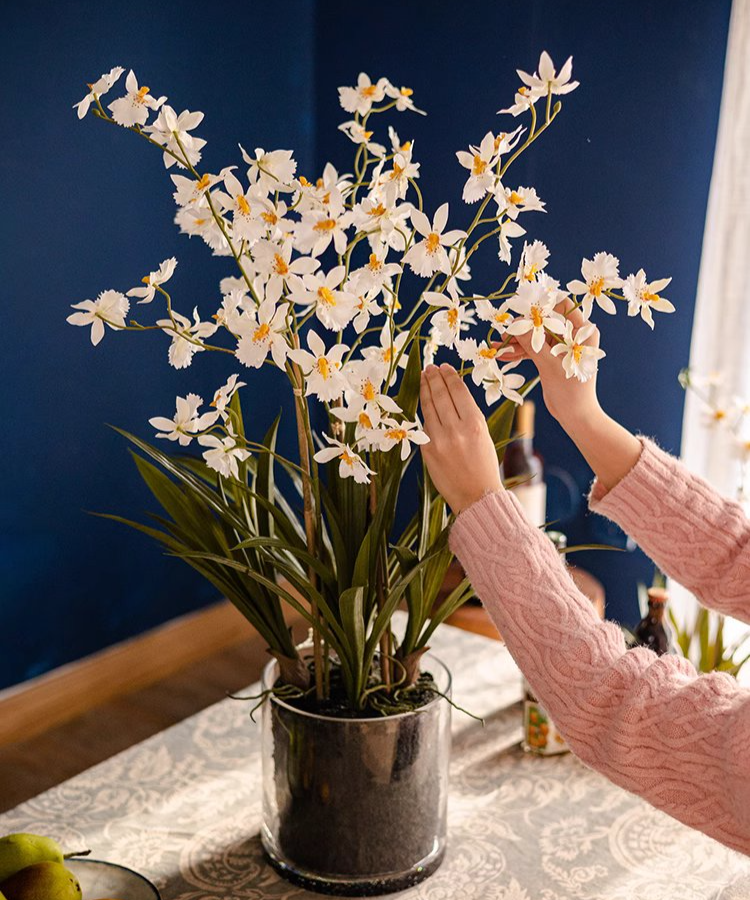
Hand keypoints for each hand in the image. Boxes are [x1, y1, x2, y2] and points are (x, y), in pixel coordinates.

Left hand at [419, 363, 502, 514]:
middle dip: (434, 378)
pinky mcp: (427, 450)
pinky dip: (424, 411)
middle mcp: (456, 429)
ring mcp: (439, 440)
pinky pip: (424, 425)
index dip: (449, 376)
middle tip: (430, 367)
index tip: (443, 367)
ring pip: (429, 406)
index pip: (458, 391)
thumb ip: (467, 415)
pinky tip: (423, 401)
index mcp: (475, 424)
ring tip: (424, 376)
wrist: (476, 496)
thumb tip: (450, 394)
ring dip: (425, 389)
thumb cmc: (484, 465)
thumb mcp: (483, 435)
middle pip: (441, 395)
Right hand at [497, 298, 602, 432]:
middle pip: (545, 321)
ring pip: (536, 336)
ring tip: (497, 345)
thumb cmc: (571, 391)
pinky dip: (520, 352)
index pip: (563, 305)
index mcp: (583, 332)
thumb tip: (515, 324)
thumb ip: (532, 343)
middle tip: (504, 332)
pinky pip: (534, 349)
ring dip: (518, 341)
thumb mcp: (549, 366)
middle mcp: (574, 335)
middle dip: (523, 327)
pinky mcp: (552, 357)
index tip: (522, 311)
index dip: (542, 306)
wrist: (575, 415)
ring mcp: (562, 346)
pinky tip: (503, 354)